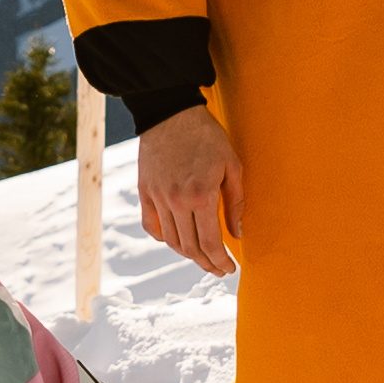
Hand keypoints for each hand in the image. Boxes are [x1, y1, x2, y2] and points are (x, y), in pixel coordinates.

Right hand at [135, 101, 243, 276]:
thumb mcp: (232, 166)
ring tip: (201, 258)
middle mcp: (176, 201)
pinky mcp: (145, 191)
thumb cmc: (207, 137)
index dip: (221, 261)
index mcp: (200, 196)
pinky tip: (176, 241)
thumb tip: (238, 234)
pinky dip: (163, 238)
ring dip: (188, 255)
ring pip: (171, 240)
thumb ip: (236, 203)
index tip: (230, 268)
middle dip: (207, 263)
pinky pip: (152, 226)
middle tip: (219, 269)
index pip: (210, 243)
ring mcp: (157, 198)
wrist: (171, 113)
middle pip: (190, 248)